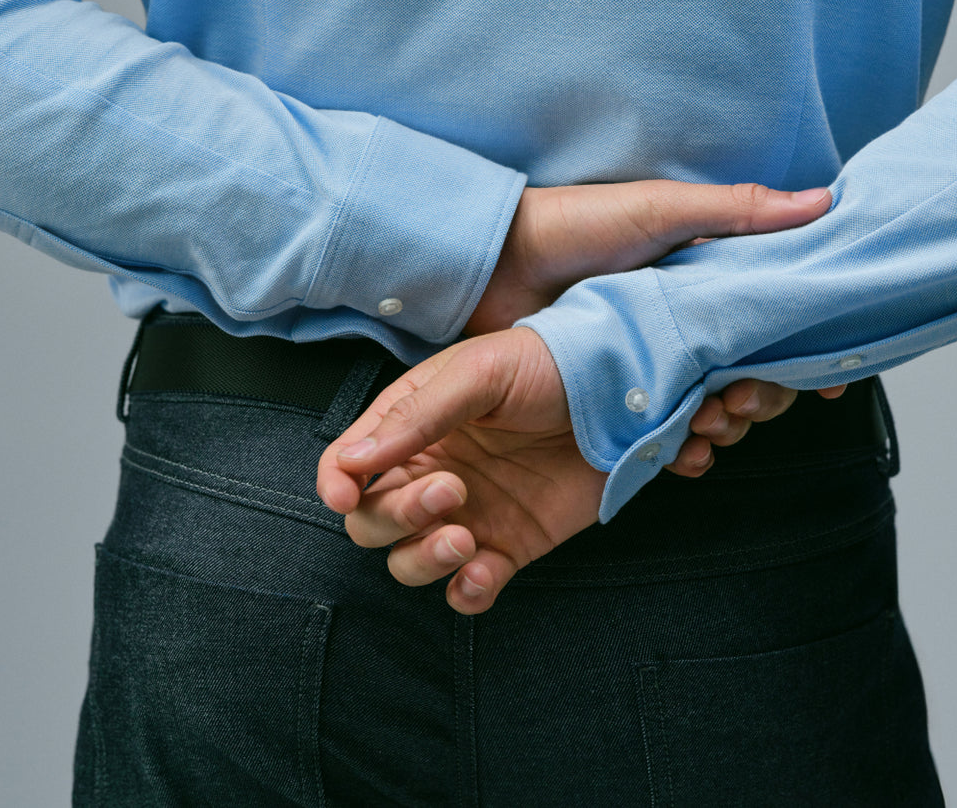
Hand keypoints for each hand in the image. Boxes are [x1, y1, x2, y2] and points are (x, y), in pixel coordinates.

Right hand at [317, 327, 598, 614]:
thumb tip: (352, 463)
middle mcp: (429, 471)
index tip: (345, 496)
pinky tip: (484, 572)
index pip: (348, 462)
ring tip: (465, 536)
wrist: (619, 393)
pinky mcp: (507, 545)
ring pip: (410, 560)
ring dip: (424, 559)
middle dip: (395, 516)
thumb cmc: (544, 366)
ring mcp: (467, 512)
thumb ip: (416, 416)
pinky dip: (468, 591)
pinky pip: (469, 587)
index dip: (337, 482)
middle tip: (449, 491)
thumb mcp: (479, 374)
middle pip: (372, 519)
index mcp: (411, 425)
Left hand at [463, 178, 838, 477]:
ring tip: (710, 425)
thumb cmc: (575, 226)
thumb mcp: (661, 210)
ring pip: (713, 406)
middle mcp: (684, 321)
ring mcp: (652, 360)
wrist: (496, 264)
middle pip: (751, 372)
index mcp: (704, 276)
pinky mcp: (618, 393)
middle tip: (744, 402)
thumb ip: (736, 211)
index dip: (803, 352)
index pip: (773, 320)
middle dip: (762, 397)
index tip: (826, 382)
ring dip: (725, 424)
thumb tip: (821, 202)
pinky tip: (684, 452)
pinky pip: (663, 430)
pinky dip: (680, 448)